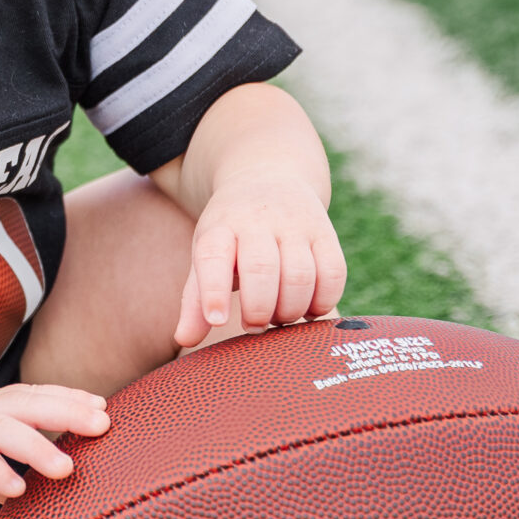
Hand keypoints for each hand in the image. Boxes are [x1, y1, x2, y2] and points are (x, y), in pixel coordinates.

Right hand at [0, 372, 109, 500]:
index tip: (104, 406)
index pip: (33, 395)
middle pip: (28, 404)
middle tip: (103, 422)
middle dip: (68, 411)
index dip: (68, 398)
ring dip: (35, 446)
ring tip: (66, 467)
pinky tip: (14, 488)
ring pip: (1, 430)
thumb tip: (17, 491)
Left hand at [178, 166, 346, 346]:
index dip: (214, 291)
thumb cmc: (232, 234)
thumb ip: (196, 299)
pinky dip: (323, 301)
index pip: (213, 256)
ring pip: (300, 275)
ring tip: (280, 318)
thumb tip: (184, 339)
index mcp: (220, 228)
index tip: (217, 320)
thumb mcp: (207, 254)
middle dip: (259, 309)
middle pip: (261, 269)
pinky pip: (333, 273)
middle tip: (254, 325)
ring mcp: (295, 224)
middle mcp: (258, 221)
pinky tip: (308, 310)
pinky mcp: (326, 232)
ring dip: (291, 309)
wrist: (268, 178)